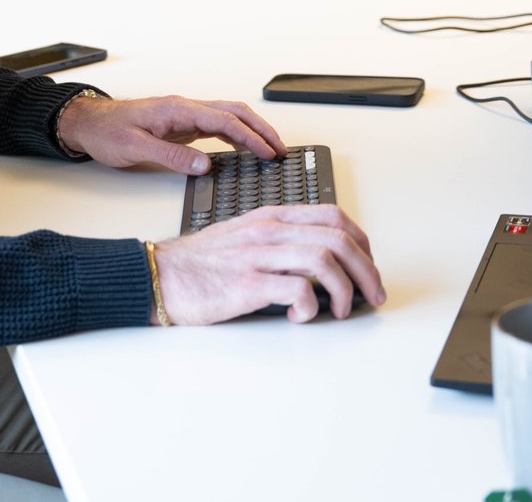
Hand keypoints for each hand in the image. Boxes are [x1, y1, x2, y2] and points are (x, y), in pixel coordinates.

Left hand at [56, 94, 284, 174]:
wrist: (88, 123)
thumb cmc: (107, 132)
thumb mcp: (135, 148)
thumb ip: (171, 157)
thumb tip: (205, 165)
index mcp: (178, 110)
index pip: (225, 121)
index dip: (251, 137)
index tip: (268, 153)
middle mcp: (185, 108)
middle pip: (235, 112)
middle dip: (262, 129)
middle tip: (281, 149)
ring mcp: (184, 115)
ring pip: (228, 117)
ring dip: (251, 131)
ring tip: (270, 150)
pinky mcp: (181, 125)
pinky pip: (216, 126)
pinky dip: (235, 135)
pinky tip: (243, 148)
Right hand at [151, 204, 385, 322]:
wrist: (159, 274)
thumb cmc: (201, 262)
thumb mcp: (245, 235)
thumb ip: (280, 239)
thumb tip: (322, 260)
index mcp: (271, 217)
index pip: (332, 215)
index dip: (360, 241)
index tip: (367, 265)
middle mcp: (269, 231)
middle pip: (337, 239)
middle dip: (366, 270)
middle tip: (372, 295)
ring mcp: (258, 256)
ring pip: (323, 260)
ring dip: (344, 289)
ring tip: (341, 310)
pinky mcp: (247, 284)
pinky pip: (296, 291)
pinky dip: (310, 307)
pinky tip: (303, 316)